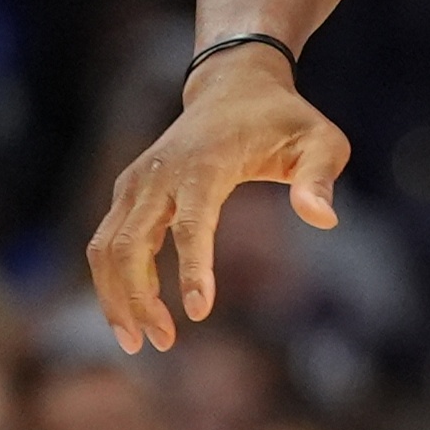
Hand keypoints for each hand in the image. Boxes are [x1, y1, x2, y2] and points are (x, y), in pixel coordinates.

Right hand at [88, 47, 349, 351]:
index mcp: (204, 163)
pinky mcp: (128, 193)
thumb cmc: (284, 119)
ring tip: (142, 342)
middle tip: (161, 344)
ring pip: (106, 247)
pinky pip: (108, 243)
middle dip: (138, 298)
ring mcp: (136, 182)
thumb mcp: (321, 142)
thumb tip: (323, 218)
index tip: (200, 312)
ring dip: (116, 297)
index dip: (192, 268)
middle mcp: (158, 173)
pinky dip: (114, 282)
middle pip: (129, 243)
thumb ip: (321, 178)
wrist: (233, 85)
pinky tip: (139, 314)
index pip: (191, 222)